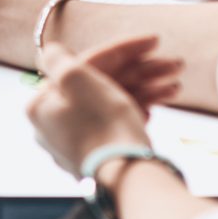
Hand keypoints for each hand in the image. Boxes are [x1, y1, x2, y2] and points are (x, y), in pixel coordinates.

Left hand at [26, 36, 179, 174]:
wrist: (125, 177)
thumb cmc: (101, 126)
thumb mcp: (75, 79)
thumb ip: (57, 58)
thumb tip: (51, 51)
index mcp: (42, 105)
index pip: (87, 65)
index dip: (124, 49)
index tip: (153, 41)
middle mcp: (54, 125)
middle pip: (101, 84)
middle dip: (141, 71)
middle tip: (174, 66)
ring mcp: (76, 143)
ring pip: (113, 104)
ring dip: (147, 89)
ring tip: (175, 87)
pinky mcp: (97, 157)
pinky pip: (116, 125)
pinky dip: (136, 111)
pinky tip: (155, 107)